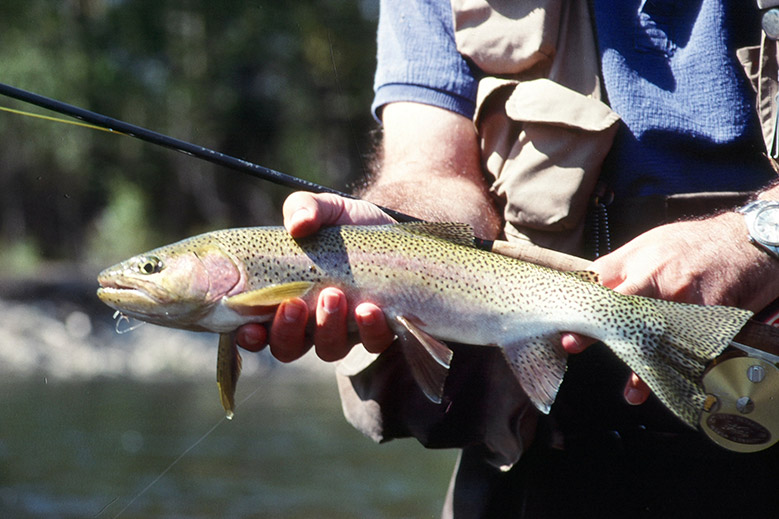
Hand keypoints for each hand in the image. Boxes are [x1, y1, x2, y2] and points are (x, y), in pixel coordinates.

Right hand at [236, 192, 396, 361]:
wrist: (393, 230)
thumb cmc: (348, 225)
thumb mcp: (326, 209)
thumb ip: (304, 208)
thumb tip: (299, 223)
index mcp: (285, 299)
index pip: (257, 330)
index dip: (249, 336)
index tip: (250, 327)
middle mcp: (310, 323)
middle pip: (288, 347)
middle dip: (288, 331)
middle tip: (296, 304)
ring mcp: (345, 331)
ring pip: (328, 349)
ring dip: (327, 327)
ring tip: (334, 295)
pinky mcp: (378, 330)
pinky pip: (372, 342)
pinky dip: (369, 329)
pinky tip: (370, 309)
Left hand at [562, 211, 778, 404]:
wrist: (745, 241)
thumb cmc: (687, 244)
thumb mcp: (645, 244)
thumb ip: (613, 267)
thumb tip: (582, 286)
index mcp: (644, 266)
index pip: (605, 290)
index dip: (585, 315)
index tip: (568, 337)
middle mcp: (665, 286)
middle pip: (628, 319)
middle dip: (603, 337)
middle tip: (577, 347)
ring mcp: (691, 306)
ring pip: (661, 342)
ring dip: (645, 369)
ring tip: (633, 391)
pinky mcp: (714, 322)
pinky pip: (693, 351)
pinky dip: (682, 369)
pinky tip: (673, 385)